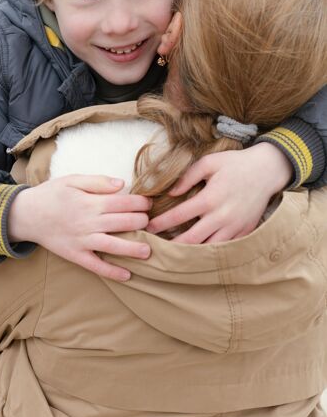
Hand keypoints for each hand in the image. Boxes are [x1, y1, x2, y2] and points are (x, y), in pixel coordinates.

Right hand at [8, 175, 151, 280]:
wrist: (25, 215)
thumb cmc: (51, 194)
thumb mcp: (72, 180)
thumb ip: (98, 181)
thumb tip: (122, 184)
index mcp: (89, 202)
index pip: (123, 202)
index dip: (140, 203)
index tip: (150, 203)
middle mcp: (88, 222)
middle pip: (123, 223)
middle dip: (142, 222)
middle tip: (151, 222)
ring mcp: (82, 241)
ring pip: (113, 246)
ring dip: (134, 249)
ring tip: (149, 251)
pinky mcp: (75, 255)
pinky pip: (96, 266)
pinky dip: (111, 272)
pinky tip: (127, 276)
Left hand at [147, 143, 292, 242]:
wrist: (267, 171)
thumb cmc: (235, 164)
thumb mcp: (209, 162)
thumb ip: (187, 177)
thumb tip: (170, 192)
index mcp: (210, 198)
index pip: (179, 215)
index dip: (161, 223)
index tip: (148, 227)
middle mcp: (221, 217)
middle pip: (191, 239)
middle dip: (171, 245)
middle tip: (156, 246)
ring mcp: (234, 227)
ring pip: (207, 249)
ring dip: (189, 252)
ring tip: (173, 253)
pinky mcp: (244, 233)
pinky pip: (224, 249)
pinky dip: (209, 252)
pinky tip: (196, 253)